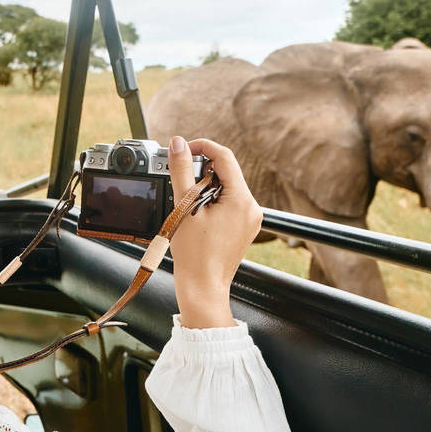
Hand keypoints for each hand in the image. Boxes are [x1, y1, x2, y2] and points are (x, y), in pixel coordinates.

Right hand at [166, 136, 262, 328]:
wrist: (203, 287)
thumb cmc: (194, 255)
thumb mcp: (184, 207)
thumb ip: (181, 171)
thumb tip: (178, 144)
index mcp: (241, 199)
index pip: (224, 156)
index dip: (202, 147)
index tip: (184, 149)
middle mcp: (252, 207)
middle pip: (227, 172)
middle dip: (202, 171)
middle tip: (181, 182)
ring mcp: (251, 219)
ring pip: (228, 188)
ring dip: (206, 188)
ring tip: (189, 206)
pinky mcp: (245, 228)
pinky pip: (230, 203)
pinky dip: (213, 202)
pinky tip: (198, 216)